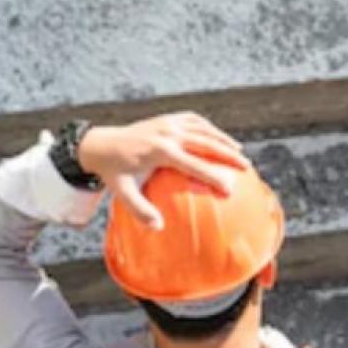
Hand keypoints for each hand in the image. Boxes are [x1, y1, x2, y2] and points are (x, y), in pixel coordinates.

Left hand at [78, 112, 249, 229]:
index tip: (229, 189)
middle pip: (206, 142)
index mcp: (160, 151)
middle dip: (228, 154)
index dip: (213, 176)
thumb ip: (140, 210)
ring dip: (223, 140)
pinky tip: (220, 139)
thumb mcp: (123, 193)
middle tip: (246, 167)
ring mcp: (168, 123)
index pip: (194, 164)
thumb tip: (158, 228)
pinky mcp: (167, 119)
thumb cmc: (115, 173)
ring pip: (203, 129)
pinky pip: (194, 121)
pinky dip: (210, 129)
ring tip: (240, 153)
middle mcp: (167, 133)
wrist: (101, 144)